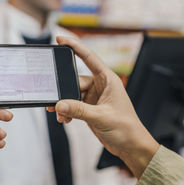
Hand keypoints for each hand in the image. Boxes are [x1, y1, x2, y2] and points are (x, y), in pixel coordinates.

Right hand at [49, 36, 159, 177]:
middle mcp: (100, 86)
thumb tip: (59, 104)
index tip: (60, 39)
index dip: (75, 46)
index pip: (89, 58)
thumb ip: (79, 110)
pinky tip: (65, 119)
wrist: (130, 146)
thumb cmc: (126, 128)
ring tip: (59, 114)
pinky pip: (73, 105)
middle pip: (75, 80)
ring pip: (72, 95)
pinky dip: (67, 111)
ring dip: (64, 104)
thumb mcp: (101, 117)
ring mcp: (94, 98)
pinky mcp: (89, 109)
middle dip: (63, 90)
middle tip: (52, 99)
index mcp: (108, 80)